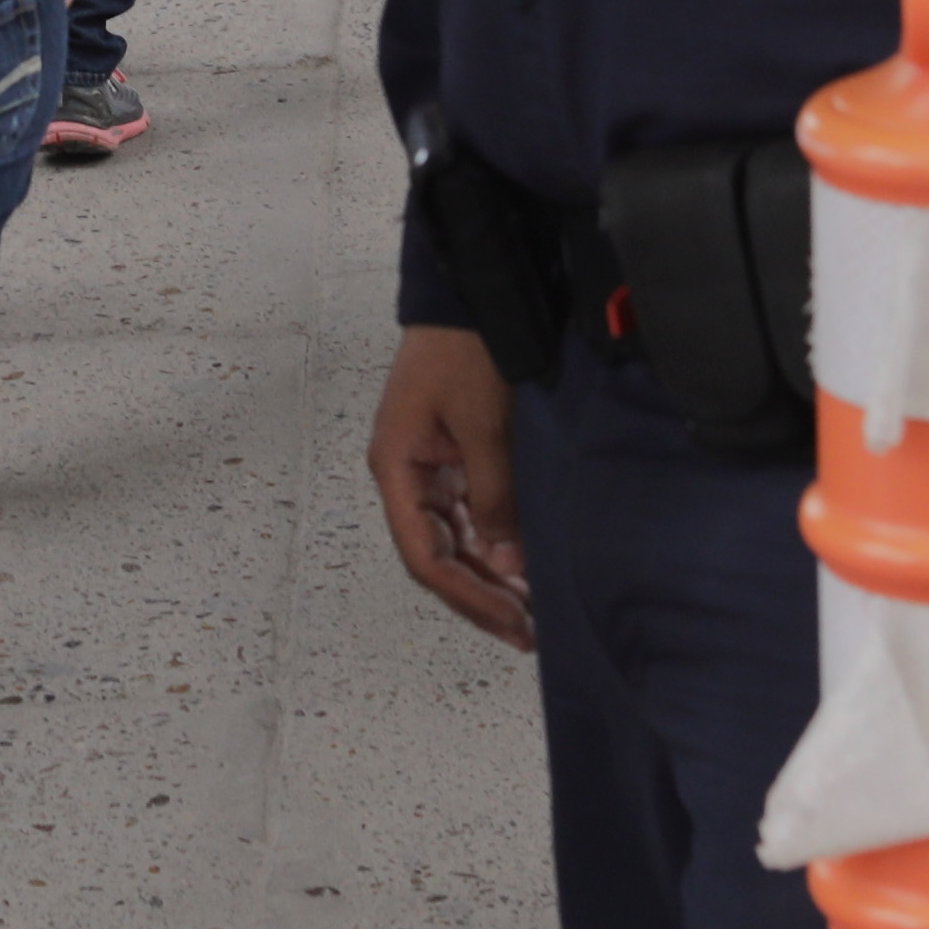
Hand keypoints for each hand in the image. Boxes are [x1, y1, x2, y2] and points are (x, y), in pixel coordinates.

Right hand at [367, 326, 532, 650]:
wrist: (469, 296)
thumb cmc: (465, 352)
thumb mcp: (483, 425)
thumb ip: (494, 496)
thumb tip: (508, 563)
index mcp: (396, 468)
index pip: (425, 554)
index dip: (467, 595)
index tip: (510, 622)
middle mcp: (406, 476)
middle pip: (438, 555)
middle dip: (480, 595)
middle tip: (528, 631)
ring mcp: (428, 468)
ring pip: (454, 540)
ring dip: (489, 575)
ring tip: (531, 609)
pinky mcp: (452, 458)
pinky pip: (469, 515)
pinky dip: (495, 543)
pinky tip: (522, 567)